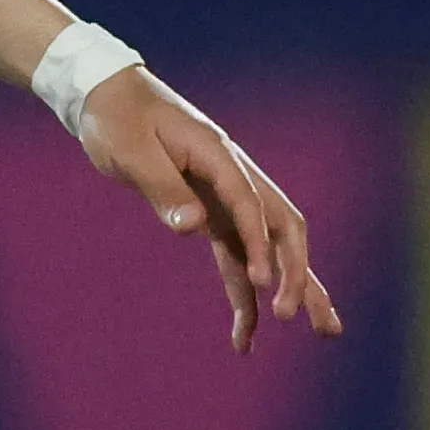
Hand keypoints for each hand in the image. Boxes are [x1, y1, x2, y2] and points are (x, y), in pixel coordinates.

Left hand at [78, 69, 345, 353]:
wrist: (109, 97)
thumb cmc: (117, 119)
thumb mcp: (132, 151)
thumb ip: (163, 188)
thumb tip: (192, 226)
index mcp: (218, 155)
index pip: (250, 205)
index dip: (259, 244)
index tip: (264, 284)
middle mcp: (233, 176)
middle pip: (282, 228)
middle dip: (298, 272)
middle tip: (297, 316)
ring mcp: (226, 196)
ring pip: (270, 247)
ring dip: (292, 287)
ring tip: (320, 331)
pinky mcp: (212, 212)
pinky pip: (237, 256)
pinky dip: (245, 293)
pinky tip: (245, 332)